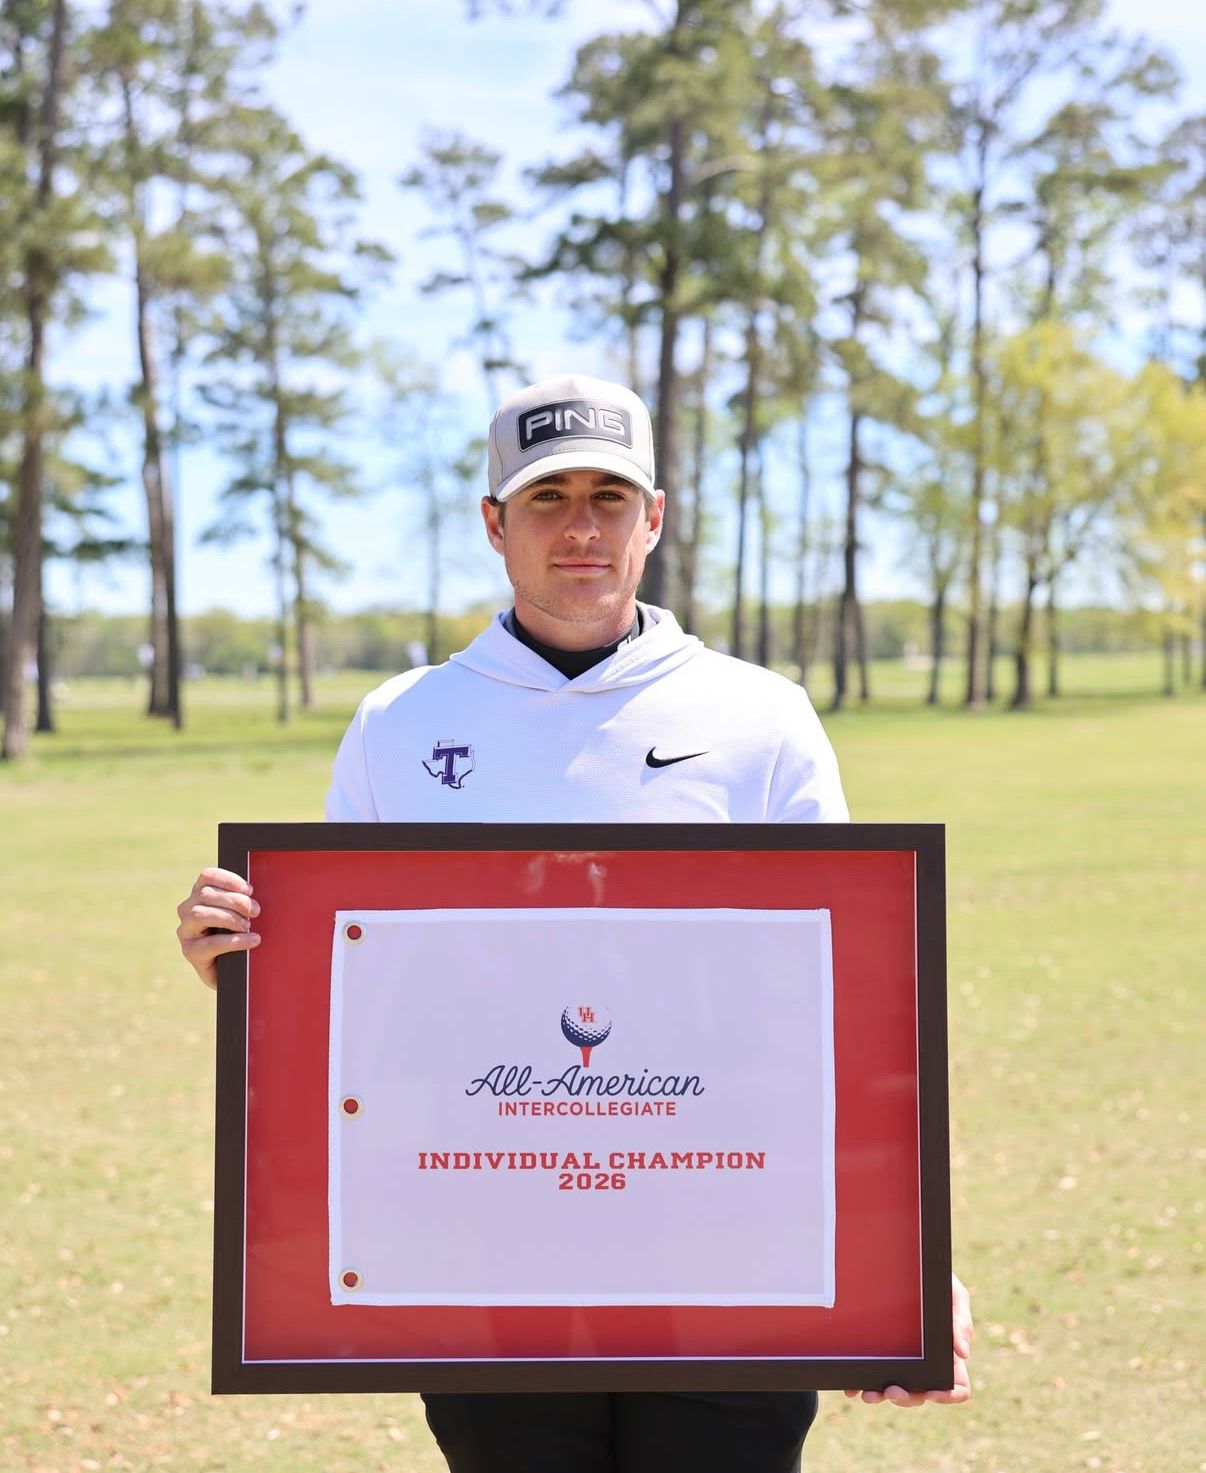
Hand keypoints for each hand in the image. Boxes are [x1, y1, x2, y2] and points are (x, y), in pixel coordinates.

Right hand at [176, 866, 260, 989]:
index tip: (249, 889)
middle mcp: (187, 911)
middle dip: (235, 901)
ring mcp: (186, 932)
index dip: (228, 879)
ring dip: (229, 918)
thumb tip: (252, 892)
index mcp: (198, 896)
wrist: (233, 972)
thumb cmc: (239, 935)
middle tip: (255, 911)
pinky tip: (253, 941)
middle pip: (205, 895)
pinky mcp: (190, 952)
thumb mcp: (240, 913)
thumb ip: (241, 900)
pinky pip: (211, 943)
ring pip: (200, 914)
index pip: (206, 877)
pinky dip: (235, 941)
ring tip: (248, 926)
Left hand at [844, 1272, 972, 1405]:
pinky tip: (851, 1387)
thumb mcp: (954, 1294)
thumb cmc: (938, 1281)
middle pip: (921, 1393)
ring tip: (868, 1394)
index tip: (932, 1393)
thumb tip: (963, 1353)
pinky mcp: (882, 1351)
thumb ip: (960, 1320)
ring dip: (882, 1396)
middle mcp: (926, 1364)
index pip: (956, 1387)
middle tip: (891, 1390)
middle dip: (907, 1398)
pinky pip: (872, 1374)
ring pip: (896, 1389)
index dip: (947, 1395)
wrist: (909, 1261)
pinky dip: (862, 1384)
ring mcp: (903, 1360)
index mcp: (949, 1356)